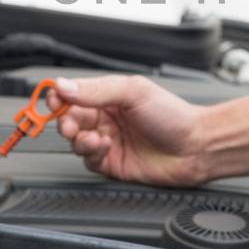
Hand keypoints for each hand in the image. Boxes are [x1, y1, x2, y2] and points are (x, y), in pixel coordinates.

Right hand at [48, 75, 208, 186]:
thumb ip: (96, 90)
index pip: (74, 95)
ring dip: (80, 139)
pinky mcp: (112, 163)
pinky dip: (93, 153)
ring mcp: (109, 141)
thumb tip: (64, 85)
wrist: (195, 146)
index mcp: (110, 96)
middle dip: (65, 122)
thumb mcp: (133, 92)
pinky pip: (89, 160)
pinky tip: (106, 146)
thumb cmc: (173, 116)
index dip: (60, 97)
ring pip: (76, 142)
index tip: (53, 99)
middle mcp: (107, 118)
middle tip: (68, 124)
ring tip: (96, 137)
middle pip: (70, 120)